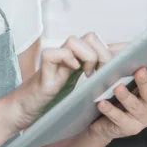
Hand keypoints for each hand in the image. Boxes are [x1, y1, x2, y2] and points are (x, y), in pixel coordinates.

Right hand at [3, 33, 119, 132]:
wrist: (24, 110)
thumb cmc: (52, 104)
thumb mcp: (81, 93)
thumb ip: (94, 83)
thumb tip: (118, 81)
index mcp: (79, 61)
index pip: (99, 42)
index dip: (114, 49)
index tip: (122, 66)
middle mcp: (68, 57)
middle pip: (91, 36)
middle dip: (104, 54)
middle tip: (103, 73)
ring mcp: (55, 62)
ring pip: (74, 40)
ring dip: (87, 56)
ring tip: (88, 74)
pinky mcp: (43, 72)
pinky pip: (53, 53)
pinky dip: (65, 59)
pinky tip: (72, 71)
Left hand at [88, 48, 146, 141]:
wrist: (99, 119)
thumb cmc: (112, 90)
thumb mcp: (118, 72)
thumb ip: (123, 60)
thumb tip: (123, 48)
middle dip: (145, 81)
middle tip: (139, 71)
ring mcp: (142, 117)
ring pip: (136, 106)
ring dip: (127, 96)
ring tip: (117, 88)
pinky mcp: (129, 128)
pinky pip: (119, 118)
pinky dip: (110, 110)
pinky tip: (102, 103)